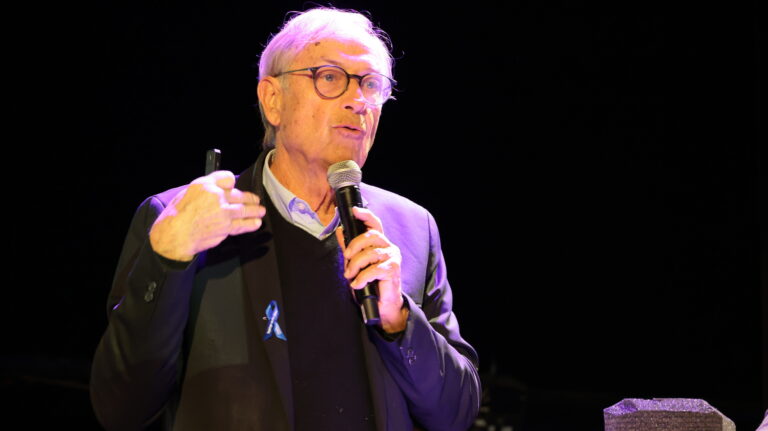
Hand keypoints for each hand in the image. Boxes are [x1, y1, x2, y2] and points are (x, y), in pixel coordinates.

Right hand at [149, 171, 265, 261]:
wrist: (176, 233)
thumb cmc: (178, 214)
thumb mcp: (189, 192)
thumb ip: (207, 187)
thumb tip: (225, 185)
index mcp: (206, 185)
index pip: (226, 178)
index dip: (231, 181)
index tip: (234, 185)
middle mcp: (216, 196)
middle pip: (239, 195)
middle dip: (250, 198)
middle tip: (256, 200)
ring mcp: (223, 212)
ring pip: (243, 210)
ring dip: (254, 211)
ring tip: (261, 211)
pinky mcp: (226, 227)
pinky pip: (242, 225)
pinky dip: (250, 224)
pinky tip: (256, 223)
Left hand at [337, 207, 407, 333]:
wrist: (384, 305)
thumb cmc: (371, 284)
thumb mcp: (356, 264)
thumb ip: (350, 249)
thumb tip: (340, 231)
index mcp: (380, 243)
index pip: (375, 224)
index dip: (365, 215)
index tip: (354, 211)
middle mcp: (389, 247)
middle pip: (370, 236)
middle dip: (353, 246)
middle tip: (346, 259)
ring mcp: (393, 258)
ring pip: (369, 254)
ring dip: (355, 266)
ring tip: (350, 276)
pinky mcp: (393, 270)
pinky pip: (373, 270)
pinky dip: (362, 278)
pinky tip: (358, 285)